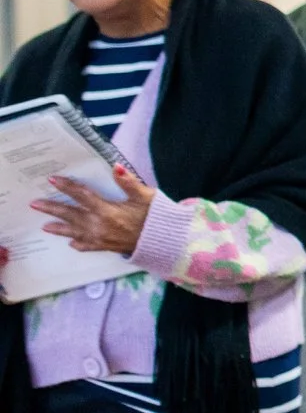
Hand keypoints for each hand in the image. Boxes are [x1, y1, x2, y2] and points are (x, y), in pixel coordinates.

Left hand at [33, 166, 153, 255]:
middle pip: (71, 215)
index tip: (52, 180)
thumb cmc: (156, 217)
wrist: (164, 242)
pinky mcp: (106, 247)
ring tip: (45, 226)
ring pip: (74, 231)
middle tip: (35, 204)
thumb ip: (128, 182)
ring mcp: (100, 238)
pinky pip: (87, 246)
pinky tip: (72, 243)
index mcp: (107, 210)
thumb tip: (115, 166)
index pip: (82, 196)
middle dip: (52, 209)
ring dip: (59, 228)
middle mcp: (99, 225)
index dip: (67, 187)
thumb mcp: (145, 196)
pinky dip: (78, 244)